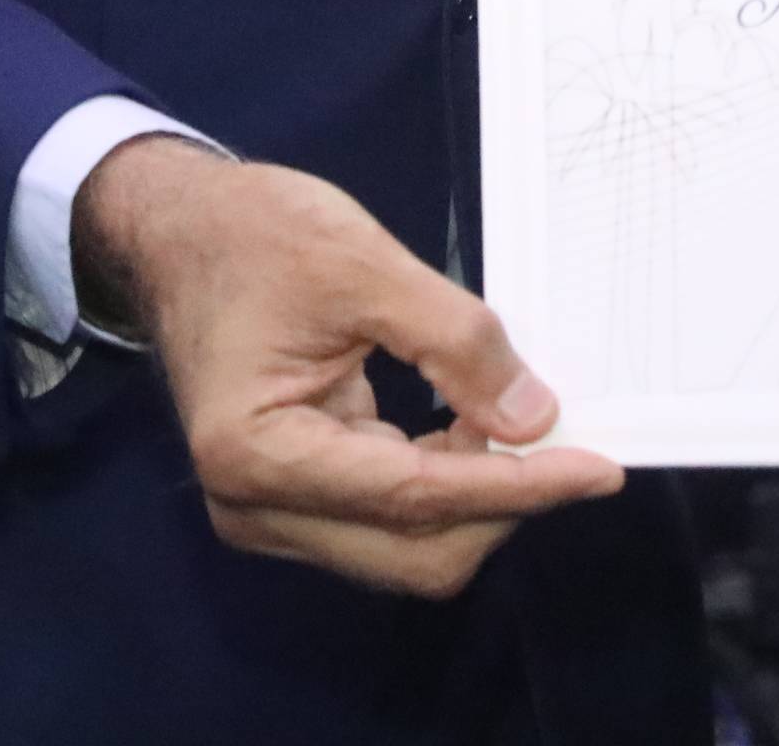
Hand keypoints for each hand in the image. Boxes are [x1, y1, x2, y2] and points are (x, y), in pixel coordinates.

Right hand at [74, 139, 621, 598]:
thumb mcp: (363, 264)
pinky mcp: (292, 496)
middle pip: (414, 550)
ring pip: (406, 544)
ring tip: (523, 424)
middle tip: (571, 444)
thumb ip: (455, 344)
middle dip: (501, 504)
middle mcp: (255, 507)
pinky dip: (444, 483)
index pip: (414, 499)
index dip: (517, 488)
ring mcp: (270, 510)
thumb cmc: (253, 234)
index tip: (599, 469)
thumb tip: (535, 419)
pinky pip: (387, 515)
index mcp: (256, 454)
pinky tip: (477, 430)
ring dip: (477, 496)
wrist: (179, 229)